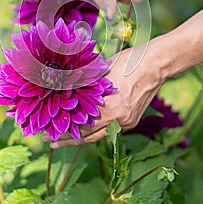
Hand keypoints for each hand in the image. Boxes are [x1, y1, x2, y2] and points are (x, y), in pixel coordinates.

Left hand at [44, 40, 164, 147]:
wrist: (156, 64)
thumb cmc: (127, 61)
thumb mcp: (101, 71)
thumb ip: (85, 84)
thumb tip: (62, 90)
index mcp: (110, 107)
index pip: (79, 126)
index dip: (61, 131)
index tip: (46, 134)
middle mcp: (118, 119)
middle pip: (87, 136)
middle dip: (67, 140)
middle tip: (49, 141)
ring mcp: (126, 122)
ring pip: (98, 135)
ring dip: (80, 139)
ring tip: (61, 141)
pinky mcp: (131, 122)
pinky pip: (109, 130)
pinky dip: (94, 131)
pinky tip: (82, 131)